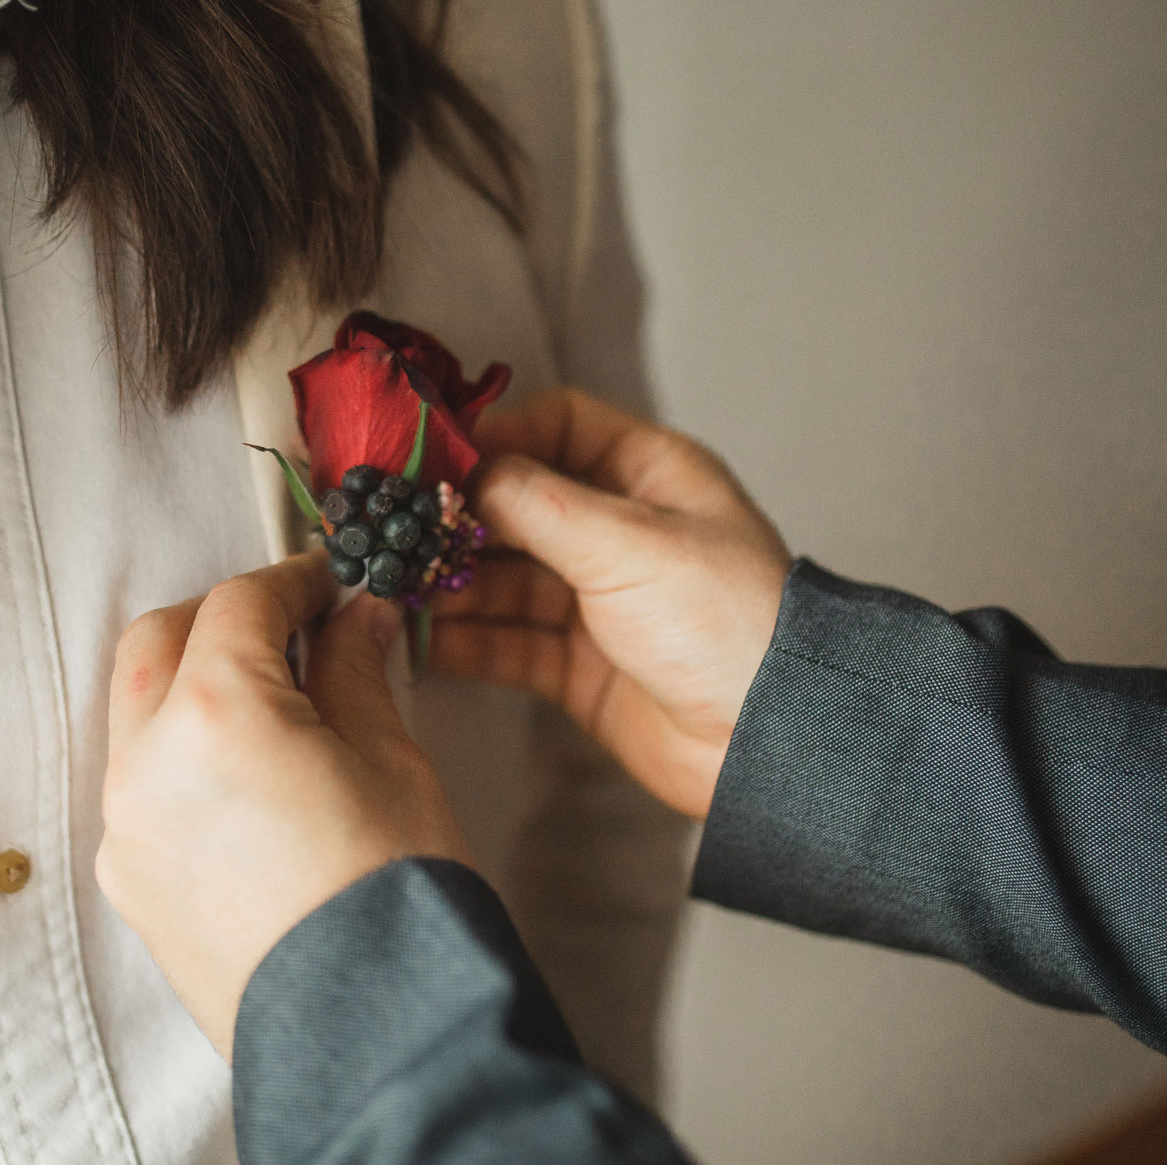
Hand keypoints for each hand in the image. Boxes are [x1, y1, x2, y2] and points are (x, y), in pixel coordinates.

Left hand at [98, 552, 468, 1060]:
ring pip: (135, 714)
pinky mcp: (130, 886)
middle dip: (219, 618)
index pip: (237, 604)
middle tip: (292, 628)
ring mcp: (126, 831)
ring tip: (274, 701)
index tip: (330, 584)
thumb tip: (353, 617)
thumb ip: (354, 672)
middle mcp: (144, 766)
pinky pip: (139, 787)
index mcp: (213, 715)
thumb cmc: (396, 893)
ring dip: (191, 684)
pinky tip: (248, 772)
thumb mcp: (389, 759)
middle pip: (157, 642)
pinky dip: (179, 754)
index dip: (291, 582)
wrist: (373, 1033)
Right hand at [432, 389, 791, 819]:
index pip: (557, 426)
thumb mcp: (629, 544)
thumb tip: (465, 471)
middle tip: (394, 528)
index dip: (494, 437)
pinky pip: (508, 643)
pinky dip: (464, 640)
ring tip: (394, 588)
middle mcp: (621, 531)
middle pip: (518, 505)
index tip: (433, 457)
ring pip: (504, 578)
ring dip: (450, 582)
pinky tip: (420, 640)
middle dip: (456, 519)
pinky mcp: (581, 666)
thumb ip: (537, 504)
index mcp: (650, 476)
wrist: (772, 740)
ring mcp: (599, 600)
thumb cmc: (730, 623)